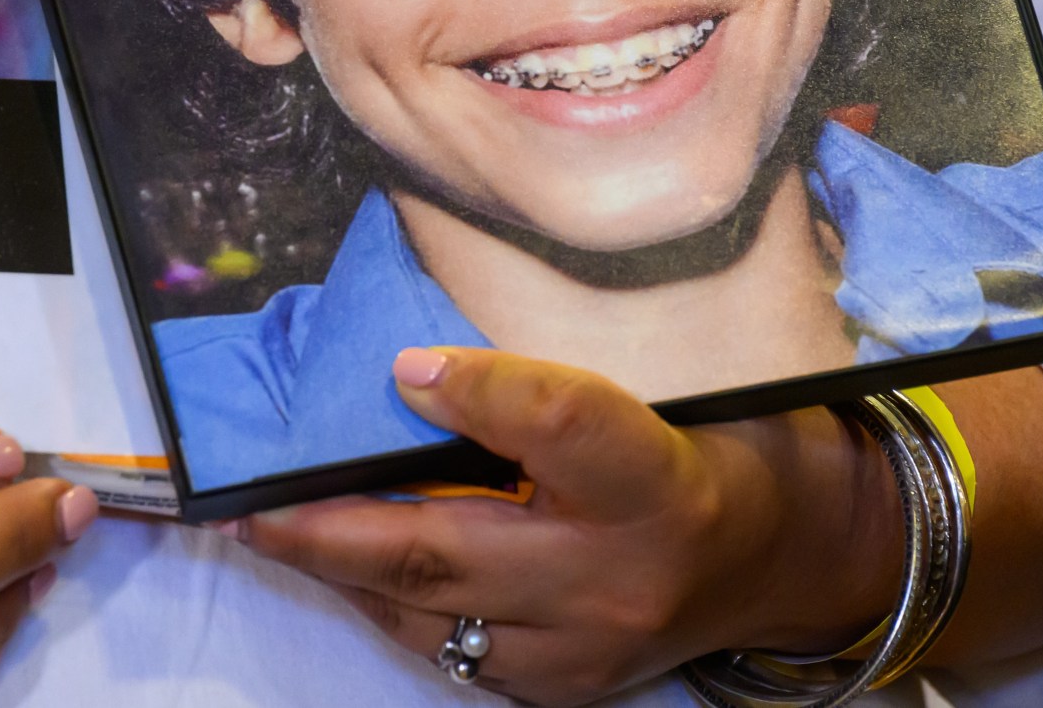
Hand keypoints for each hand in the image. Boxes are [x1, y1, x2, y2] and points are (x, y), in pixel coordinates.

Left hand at [228, 349, 901, 706]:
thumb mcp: (665, 387)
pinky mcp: (571, 687)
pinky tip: (354, 569)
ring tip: (274, 532)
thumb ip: (554, 386)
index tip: (403, 365)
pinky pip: (456, 652)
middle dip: (333, 530)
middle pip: (453, 550)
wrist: (792, 557)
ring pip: (434, 616)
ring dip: (345, 572)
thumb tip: (419, 365)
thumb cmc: (718, 444)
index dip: (478, 391)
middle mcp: (621, 573)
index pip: (561, 425)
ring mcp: (591, 645)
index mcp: (660, 477)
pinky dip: (397, 607)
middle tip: (250, 505)